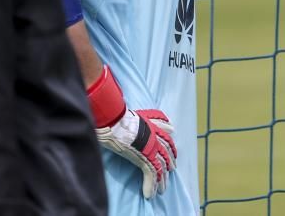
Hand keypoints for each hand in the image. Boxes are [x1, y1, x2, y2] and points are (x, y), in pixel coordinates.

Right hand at [87, 65, 176, 198]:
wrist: (111, 118)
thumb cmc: (113, 112)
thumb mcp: (123, 107)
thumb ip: (124, 105)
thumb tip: (116, 91)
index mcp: (149, 123)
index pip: (164, 131)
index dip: (169, 139)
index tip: (173, 143)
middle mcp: (153, 134)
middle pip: (166, 150)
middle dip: (169, 161)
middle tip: (171, 170)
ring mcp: (150, 146)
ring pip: (161, 164)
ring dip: (162, 178)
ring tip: (163, 188)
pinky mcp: (144, 156)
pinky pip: (150, 174)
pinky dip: (151, 185)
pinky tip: (150, 194)